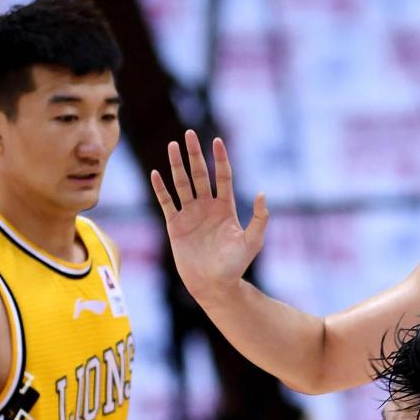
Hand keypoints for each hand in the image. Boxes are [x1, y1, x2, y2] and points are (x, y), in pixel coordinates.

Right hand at [150, 131, 268, 297]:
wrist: (214, 285)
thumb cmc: (236, 265)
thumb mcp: (252, 241)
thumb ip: (259, 219)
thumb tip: (263, 194)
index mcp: (226, 208)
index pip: (223, 177)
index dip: (220, 159)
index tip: (217, 140)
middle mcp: (207, 207)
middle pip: (200, 175)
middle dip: (195, 155)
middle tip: (190, 134)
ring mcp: (190, 214)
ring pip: (182, 184)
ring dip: (177, 165)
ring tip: (172, 145)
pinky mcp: (175, 225)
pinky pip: (166, 202)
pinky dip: (160, 189)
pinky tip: (156, 174)